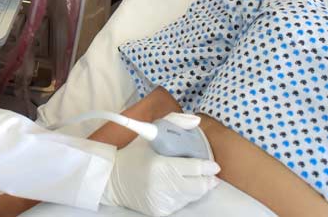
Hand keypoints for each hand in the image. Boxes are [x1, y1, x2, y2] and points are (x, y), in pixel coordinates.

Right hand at [100, 115, 219, 216]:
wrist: (112, 178)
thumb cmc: (134, 154)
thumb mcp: (150, 133)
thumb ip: (175, 122)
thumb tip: (196, 120)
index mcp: (159, 165)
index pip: (194, 169)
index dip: (208, 167)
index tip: (214, 165)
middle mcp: (161, 186)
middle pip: (198, 186)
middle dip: (207, 180)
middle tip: (210, 174)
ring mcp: (161, 201)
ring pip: (191, 196)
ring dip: (197, 188)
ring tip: (196, 179)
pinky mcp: (159, 211)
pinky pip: (181, 204)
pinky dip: (185, 196)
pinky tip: (180, 187)